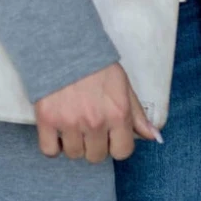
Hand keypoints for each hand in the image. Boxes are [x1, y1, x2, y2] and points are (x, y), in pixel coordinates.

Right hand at [34, 62, 161, 162]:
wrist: (63, 44)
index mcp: (117, 114)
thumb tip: (153, 136)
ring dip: (74, 143)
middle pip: (96, 156)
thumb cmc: (95, 65)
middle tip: (88, 125)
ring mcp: (70, 122)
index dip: (116, 144)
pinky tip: (56, 133)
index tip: (108, 134)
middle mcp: (95, 121)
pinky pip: (49, 151)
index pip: (122, 152)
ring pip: (74, 154)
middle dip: (94, 144)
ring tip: (72, 124)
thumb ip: (137, 114)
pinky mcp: (47, 119)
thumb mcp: (123, 85)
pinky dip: (53, 146)